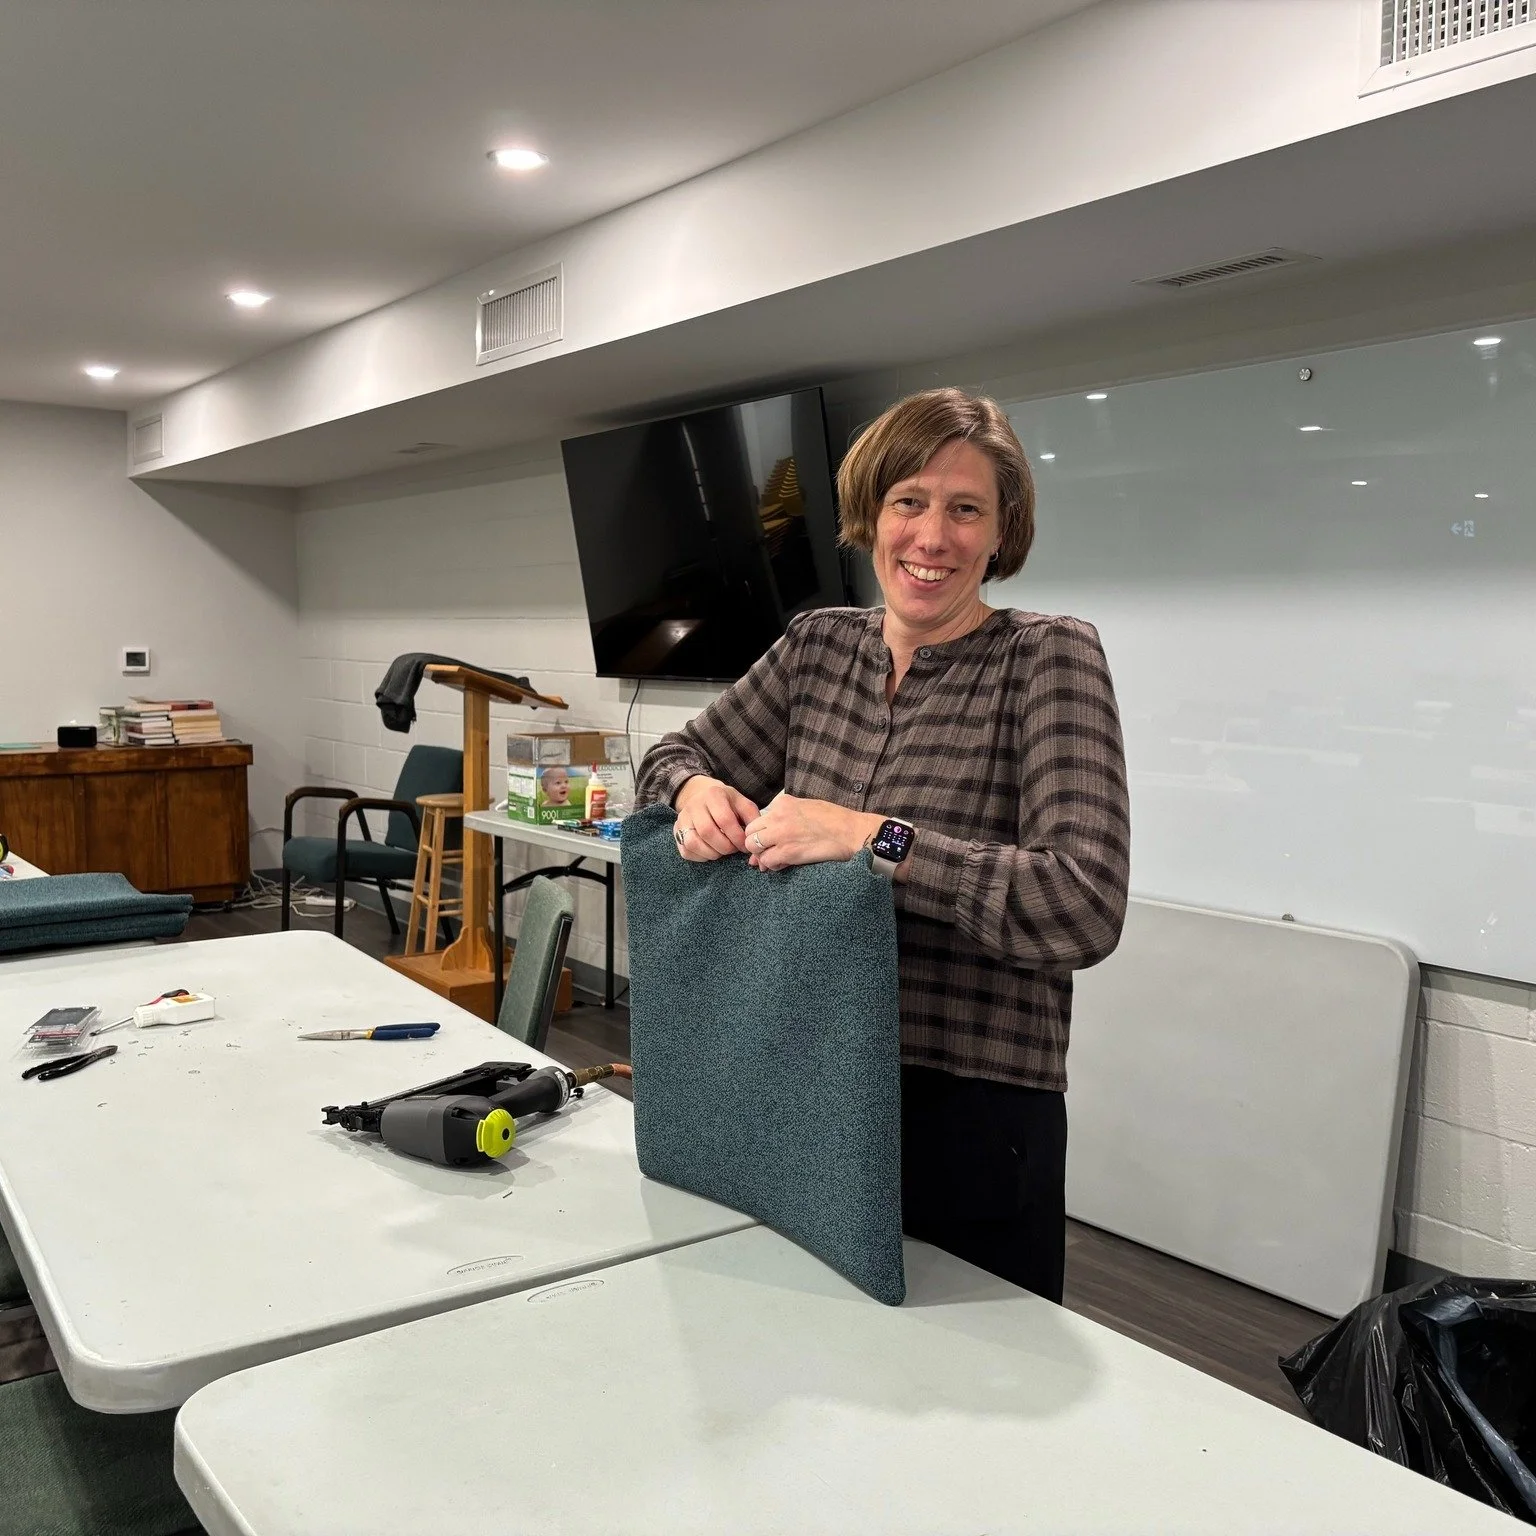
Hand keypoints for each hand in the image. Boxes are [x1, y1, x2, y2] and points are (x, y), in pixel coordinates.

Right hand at [672, 775, 759, 860]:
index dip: (737, 837)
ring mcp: (682, 818)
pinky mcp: (676, 831)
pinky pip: (686, 851)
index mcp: (713, 794)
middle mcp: (694, 805)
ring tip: (722, 851)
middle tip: (733, 849)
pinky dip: (701, 857)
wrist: (702, 795)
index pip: (724, 820)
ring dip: (712, 853)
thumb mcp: (742, 803)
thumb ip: (752, 818)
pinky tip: (711, 852)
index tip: (745, 845)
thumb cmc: (726, 803)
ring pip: (693, 843)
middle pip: (707, 832)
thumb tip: (755, 840)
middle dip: (725, 847)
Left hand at [743, 793, 881, 871]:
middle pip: (750, 832)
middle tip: (768, 852)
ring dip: (762, 855)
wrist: (852, 832)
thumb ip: (786, 816)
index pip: (758, 819)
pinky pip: (767, 861)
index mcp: (783, 803)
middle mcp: (778, 816)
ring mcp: (781, 834)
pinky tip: (784, 864)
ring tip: (776, 859)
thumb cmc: (835, 820)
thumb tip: (770, 832)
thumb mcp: (807, 807)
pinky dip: (772, 865)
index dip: (762, 833)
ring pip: (753, 847)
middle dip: (756, 844)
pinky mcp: (788, 851)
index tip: (769, 841)